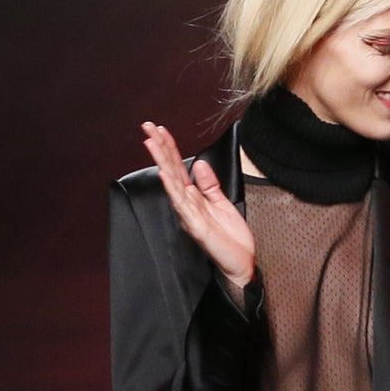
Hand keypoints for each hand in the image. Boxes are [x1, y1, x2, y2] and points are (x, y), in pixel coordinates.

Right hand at [142, 121, 255, 288]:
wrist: (241, 264)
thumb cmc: (231, 239)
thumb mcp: (222, 204)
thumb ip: (209, 185)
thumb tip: (198, 163)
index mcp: (194, 198)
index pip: (178, 168)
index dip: (169, 147)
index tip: (160, 129)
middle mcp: (188, 205)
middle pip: (171, 170)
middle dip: (159, 147)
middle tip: (147, 126)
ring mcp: (190, 215)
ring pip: (172, 184)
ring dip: (161, 162)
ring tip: (151, 142)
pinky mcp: (196, 227)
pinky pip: (182, 205)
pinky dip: (172, 188)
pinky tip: (164, 174)